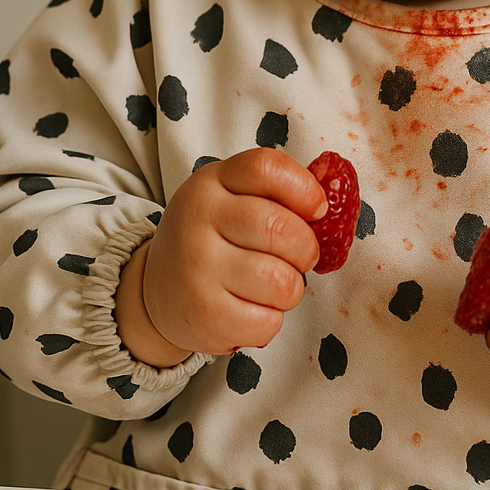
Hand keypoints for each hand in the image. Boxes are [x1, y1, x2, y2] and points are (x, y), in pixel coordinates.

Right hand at [115, 148, 325, 364]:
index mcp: (212, 182)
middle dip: (306, 250)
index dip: (304, 189)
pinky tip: (251, 310)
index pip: (266, 168)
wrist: (157, 290)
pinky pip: (267, 321)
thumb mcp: (232, 200)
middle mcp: (198, 218)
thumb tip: (332, 203)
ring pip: (281, 281)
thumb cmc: (214, 239)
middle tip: (298, 258)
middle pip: (282, 230)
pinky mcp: (202, 314)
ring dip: (291, 290)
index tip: (317, 209)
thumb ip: (277, 194)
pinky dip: (271, 320)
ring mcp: (197, 267)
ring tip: (272, 287)